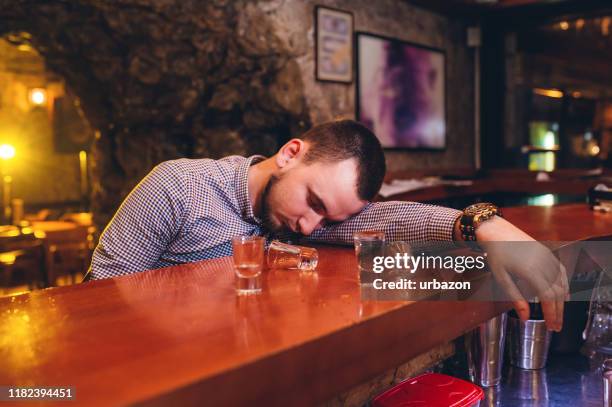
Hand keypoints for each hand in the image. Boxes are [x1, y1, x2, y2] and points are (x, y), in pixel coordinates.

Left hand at [475, 216, 568, 331]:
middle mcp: (543, 263)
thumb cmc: (495, 254)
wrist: (496, 230)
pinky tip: (565, 296)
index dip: (551, 313)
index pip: (547, 297)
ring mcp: (547, 256)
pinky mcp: (548, 252)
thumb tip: (525, 318)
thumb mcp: (501, 278)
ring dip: (563, 301)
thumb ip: (515, 298)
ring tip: (558, 316)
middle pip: (557, 293)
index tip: (551, 326)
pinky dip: (565, 285)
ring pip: (562, 283)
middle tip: (556, 327)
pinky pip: (561, 271)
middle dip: (558, 312)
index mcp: (530, 270)